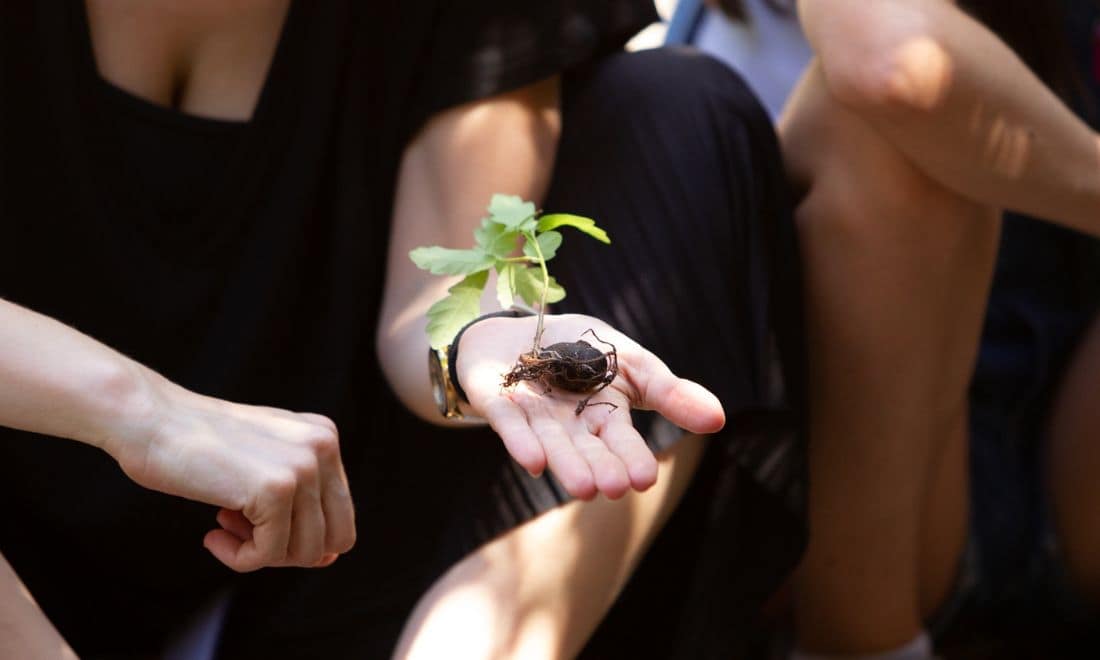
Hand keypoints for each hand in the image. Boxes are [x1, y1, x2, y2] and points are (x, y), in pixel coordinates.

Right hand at [103, 375, 355, 571]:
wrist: (149, 420)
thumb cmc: (197, 446)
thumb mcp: (262, 463)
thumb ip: (300, 502)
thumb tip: (329, 558)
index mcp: (325, 438)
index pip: (340, 517)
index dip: (299, 536)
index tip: (255, 523)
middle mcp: (323, 447)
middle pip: (336, 539)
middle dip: (290, 550)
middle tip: (243, 532)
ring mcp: (304, 466)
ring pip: (307, 552)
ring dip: (262, 553)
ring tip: (224, 526)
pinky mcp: (276, 488)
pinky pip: (269, 554)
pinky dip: (238, 558)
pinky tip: (212, 536)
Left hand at [456, 314, 724, 499]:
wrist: (520, 330)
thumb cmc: (582, 351)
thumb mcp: (632, 363)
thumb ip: (669, 392)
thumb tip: (719, 419)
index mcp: (603, 415)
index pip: (621, 439)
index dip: (631, 457)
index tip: (644, 479)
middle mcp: (568, 424)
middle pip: (585, 448)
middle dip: (599, 466)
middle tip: (613, 488)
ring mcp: (532, 416)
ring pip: (550, 442)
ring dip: (566, 463)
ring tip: (582, 488)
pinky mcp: (497, 403)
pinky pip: (508, 424)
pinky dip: (520, 441)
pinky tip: (532, 461)